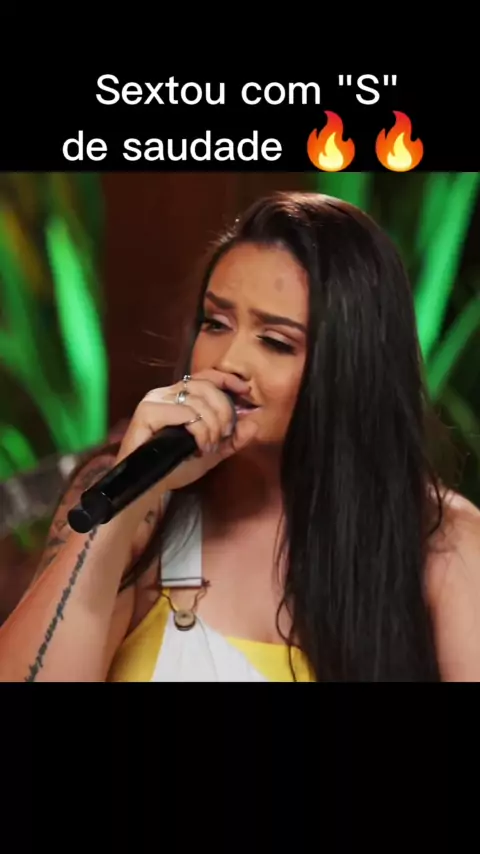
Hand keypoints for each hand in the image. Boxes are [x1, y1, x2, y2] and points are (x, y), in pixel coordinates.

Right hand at [115, 370, 258, 492]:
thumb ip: (233, 439)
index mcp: (179, 397)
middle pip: (205, 386)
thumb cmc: (175, 467)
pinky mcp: (147, 412)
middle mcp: (165, 393)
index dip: (228, 380)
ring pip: (197, 400)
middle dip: (224, 410)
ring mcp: (154, 400)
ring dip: (212, 424)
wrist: (149, 486)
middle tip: (225, 434)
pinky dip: (199, 430)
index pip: (206, 376)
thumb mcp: (212, 452)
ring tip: (210, 445)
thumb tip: (255, 422)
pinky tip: (200, 447)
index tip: (246, 391)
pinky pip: (184, 413)